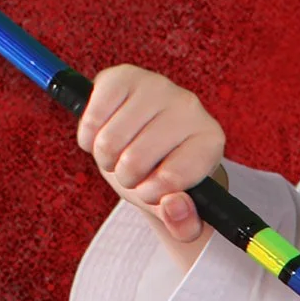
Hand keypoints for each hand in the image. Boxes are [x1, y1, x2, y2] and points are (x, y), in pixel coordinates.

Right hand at [79, 64, 223, 267]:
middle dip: (126, 178)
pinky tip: (103, 134)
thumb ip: (183, 224)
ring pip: (109, 141)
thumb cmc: (165, 176)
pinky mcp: (122, 76)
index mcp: (210, 140)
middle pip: (135, 161)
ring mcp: (156, 86)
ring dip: (105, 159)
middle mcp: (189, 106)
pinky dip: (89, 137)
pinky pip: (92, 118)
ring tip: (119, 154)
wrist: (145, 140)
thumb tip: (174, 205)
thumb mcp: (178, 210)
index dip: (153, 193)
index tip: (155, 189)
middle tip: (134, 170)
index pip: (172, 178)